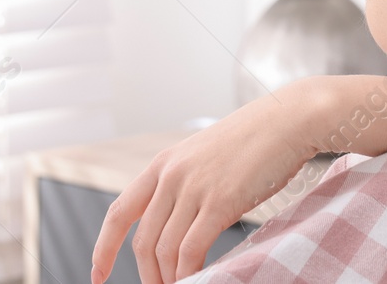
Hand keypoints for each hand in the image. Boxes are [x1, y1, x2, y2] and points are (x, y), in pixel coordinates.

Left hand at [91, 79, 333, 283]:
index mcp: (164, 163)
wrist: (289, 119)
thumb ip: (186, 184)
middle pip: (142, 240)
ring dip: (169, 279)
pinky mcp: (220, 201)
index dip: (103, 248)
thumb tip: (178, 223)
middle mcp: (171, 174)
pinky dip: (190, 273)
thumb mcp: (205, 156)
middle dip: (148, 275)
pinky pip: (191, 250)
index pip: (119, 212)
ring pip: (163, 250)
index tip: (98, 274)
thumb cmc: (255, 140)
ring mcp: (194, 187)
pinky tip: (200, 280)